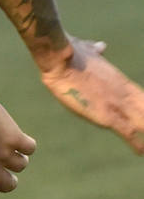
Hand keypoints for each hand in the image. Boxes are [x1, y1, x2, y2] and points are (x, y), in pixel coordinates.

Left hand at [0, 92, 35, 195]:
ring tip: (6, 143)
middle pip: (8, 184)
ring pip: (21, 164)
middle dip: (7, 175)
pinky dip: (25, 141)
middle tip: (3, 162)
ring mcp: (2, 154)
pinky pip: (30, 147)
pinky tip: (14, 133)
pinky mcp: (13, 138)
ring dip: (16, 155)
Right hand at [40, 37, 143, 153]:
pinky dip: (137, 144)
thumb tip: (101, 46)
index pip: (142, 99)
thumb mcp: (88, 50)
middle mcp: (125, 95)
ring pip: (143, 123)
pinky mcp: (107, 116)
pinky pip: (129, 133)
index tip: (143, 112)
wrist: (62, 59)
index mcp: (121, 83)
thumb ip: (96, 51)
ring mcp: (118, 106)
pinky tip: (142, 152)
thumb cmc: (71, 52)